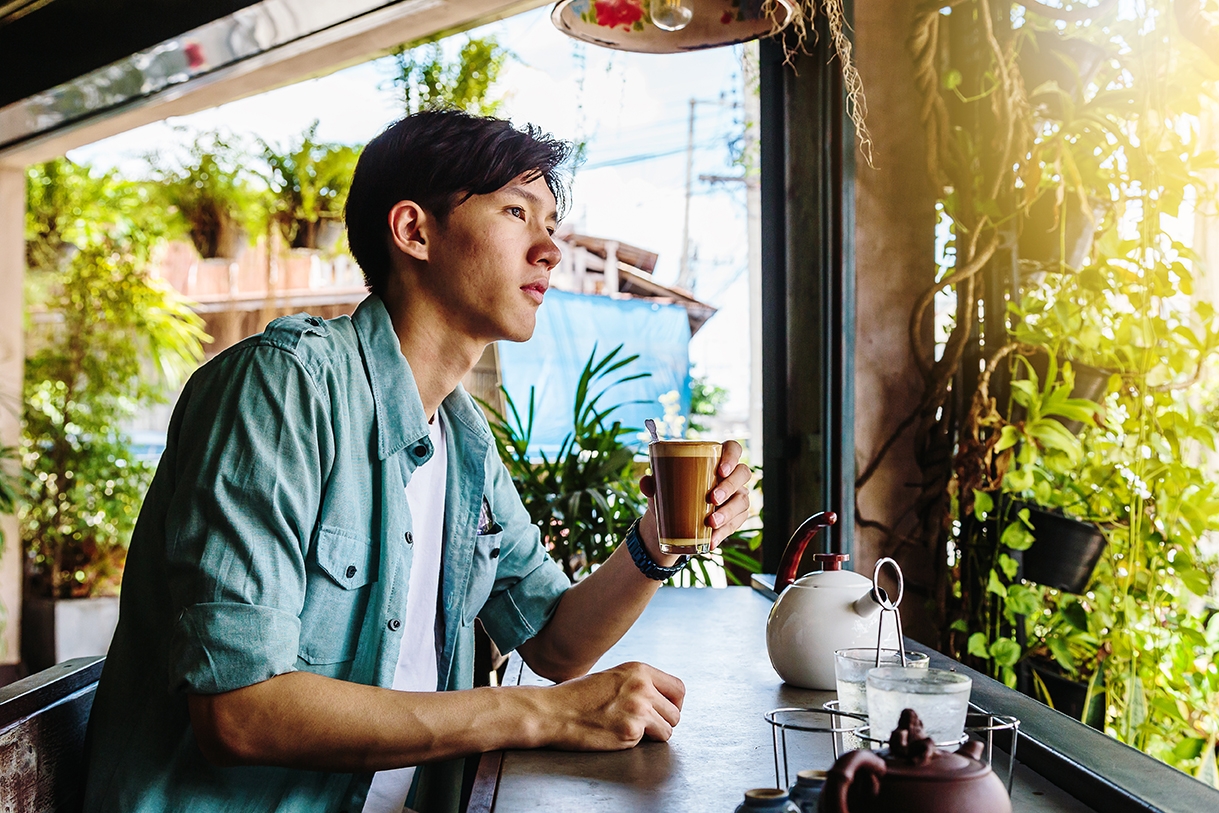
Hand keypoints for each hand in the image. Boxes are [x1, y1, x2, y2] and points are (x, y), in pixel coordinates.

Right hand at [541, 662, 684, 749]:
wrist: (552, 712)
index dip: (674, 703)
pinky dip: (635, 742)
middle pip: (676, 713)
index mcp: (638, 670)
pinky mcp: (630, 732)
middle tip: (644, 726)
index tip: (664, 711)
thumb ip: (638, 684)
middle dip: (663, 722)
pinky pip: (648, 742)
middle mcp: (642, 687)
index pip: (678, 688)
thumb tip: (659, 699)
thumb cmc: (576, 696)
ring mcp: (638, 710)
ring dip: (653, 735)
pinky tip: (615, 734)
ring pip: (668, 730)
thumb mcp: (612, 677)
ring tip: (629, 729)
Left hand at [639, 440, 752, 558]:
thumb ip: (652, 483)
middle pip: (743, 473)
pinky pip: (736, 523)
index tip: (720, 470)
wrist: (673, 522)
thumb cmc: (672, 494)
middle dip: (729, 486)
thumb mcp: (660, 488)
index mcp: (715, 460)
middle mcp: (731, 476)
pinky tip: (711, 540)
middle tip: (712, 499)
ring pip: (742, 501)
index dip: (732, 456)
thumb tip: (646, 482)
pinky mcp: (737, 517)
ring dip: (728, 513)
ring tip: (711, 523)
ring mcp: (737, 496)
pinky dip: (724, 533)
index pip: (733, 448)